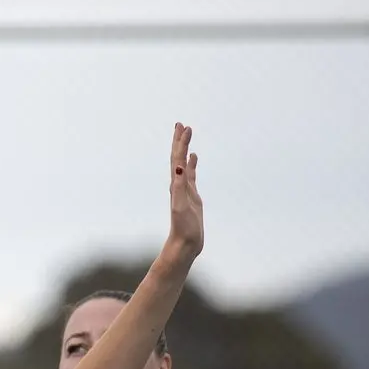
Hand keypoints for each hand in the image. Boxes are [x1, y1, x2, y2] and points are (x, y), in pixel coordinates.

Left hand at [164, 122, 203, 263]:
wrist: (185, 244)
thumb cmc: (183, 228)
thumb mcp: (181, 206)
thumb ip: (178, 187)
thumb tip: (178, 167)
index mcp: (175, 185)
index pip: (176, 159)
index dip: (179, 143)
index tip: (183, 127)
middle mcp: (177, 185)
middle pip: (177, 158)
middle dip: (179, 141)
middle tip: (181, 124)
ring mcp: (184, 190)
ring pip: (183, 164)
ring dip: (184, 149)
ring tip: (187, 134)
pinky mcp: (191, 196)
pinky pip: (190, 175)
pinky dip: (191, 164)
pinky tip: (193, 158)